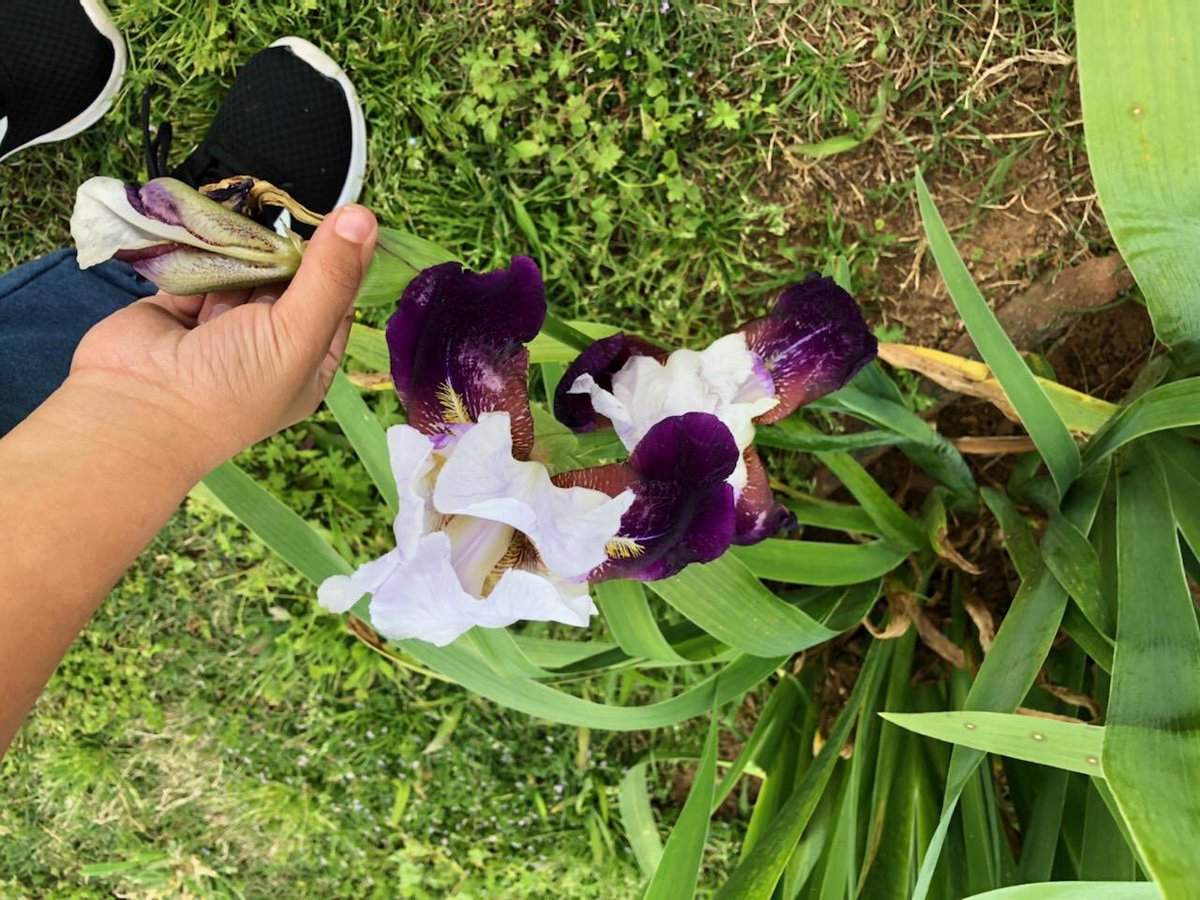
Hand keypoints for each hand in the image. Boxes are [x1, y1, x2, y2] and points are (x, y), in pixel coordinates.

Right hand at [68, 204, 376, 480]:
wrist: (135, 409)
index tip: (340, 219)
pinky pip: (201, 266)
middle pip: (290, 282)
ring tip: (252, 206)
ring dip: (247, 243)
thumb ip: (329, 276)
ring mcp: (221, 326)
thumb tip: (364, 218)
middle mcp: (268, 346)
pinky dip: (206, 246)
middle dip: (288, 248)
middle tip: (289, 207)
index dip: (340, 263)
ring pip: (245, 270)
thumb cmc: (231, 385)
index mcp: (307, 363)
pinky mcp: (179, 306)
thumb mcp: (297, 333)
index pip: (336, 304)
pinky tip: (216, 218)